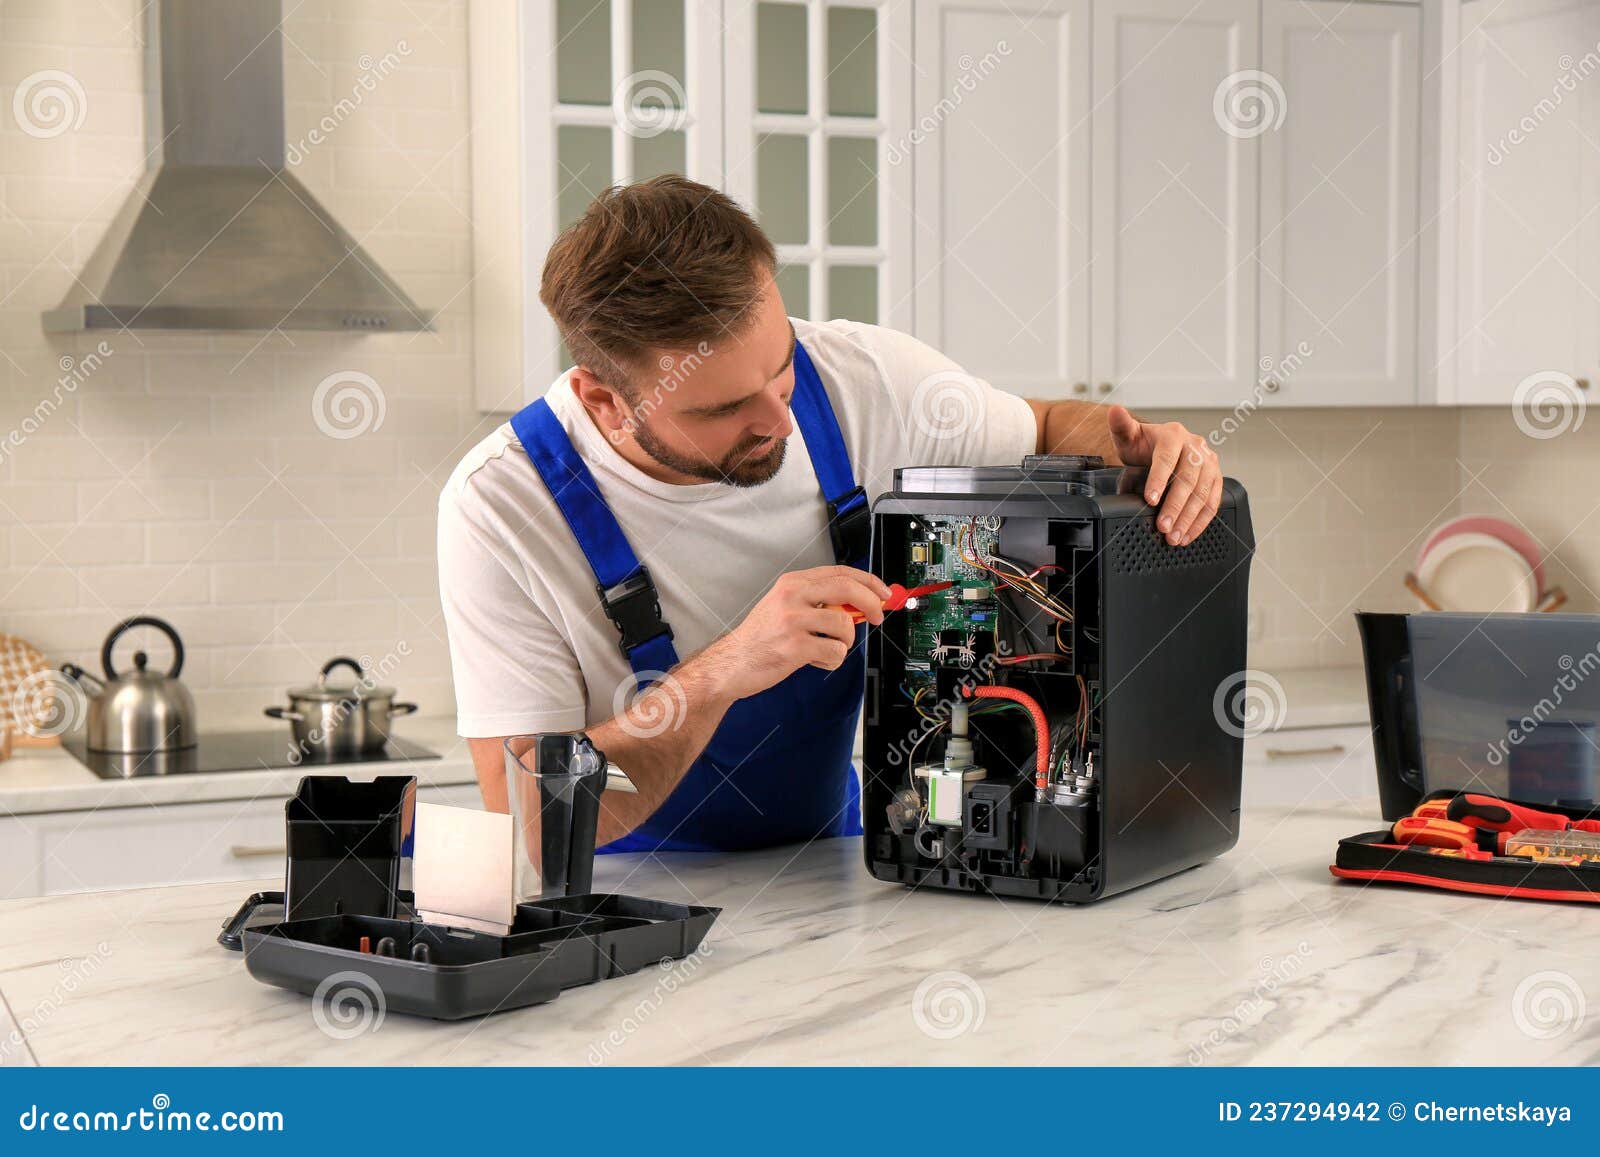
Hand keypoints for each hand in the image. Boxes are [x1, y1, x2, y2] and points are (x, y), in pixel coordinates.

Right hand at [704, 566, 889, 699]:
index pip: (841, 573)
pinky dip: (832, 661)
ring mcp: (793, 621)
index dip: (869, 582)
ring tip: (826, 648)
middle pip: (848, 590)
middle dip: (872, 604)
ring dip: (844, 643)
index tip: (884, 593)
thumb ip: (818, 602)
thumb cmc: (761, 638)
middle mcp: (793, 597)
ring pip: (845, 626)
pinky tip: (814, 660)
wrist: (732, 663)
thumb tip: (859, 604)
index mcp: (793, 583)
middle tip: (877, 617)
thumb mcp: (785, 607)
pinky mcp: (795, 646)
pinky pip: (835, 652)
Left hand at [1107, 405, 1222, 545]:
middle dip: (1176, 505)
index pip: (1167, 458)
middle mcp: (1195, 445)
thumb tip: (1114, 410)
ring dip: (1189, 518)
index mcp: (1173, 434)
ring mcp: (1208, 461)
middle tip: (1164, 526)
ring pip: (1204, 492)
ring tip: (1175, 537)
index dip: (1159, 479)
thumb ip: (1120, 425)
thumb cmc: (1143, 445)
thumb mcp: (1128, 436)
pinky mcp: (1215, 477)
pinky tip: (1188, 534)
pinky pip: (1213, 500)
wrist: (1158, 449)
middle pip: (1189, 478)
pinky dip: (1201, 520)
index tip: (1151, 500)